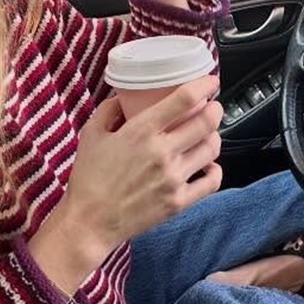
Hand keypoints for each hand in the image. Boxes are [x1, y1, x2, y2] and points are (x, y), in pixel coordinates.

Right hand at [45, 76, 223, 265]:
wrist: (89, 222)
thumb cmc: (88, 179)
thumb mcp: (91, 135)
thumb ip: (108, 111)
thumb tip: (123, 97)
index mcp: (141, 132)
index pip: (184, 100)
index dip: (204, 86)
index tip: (210, 81)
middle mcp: (162, 153)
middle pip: (206, 122)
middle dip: (215, 110)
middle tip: (212, 108)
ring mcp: (173, 178)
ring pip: (212, 149)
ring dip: (214, 137)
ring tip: (208, 135)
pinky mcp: (179, 201)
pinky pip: (212, 181)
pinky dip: (215, 169)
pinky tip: (208, 165)